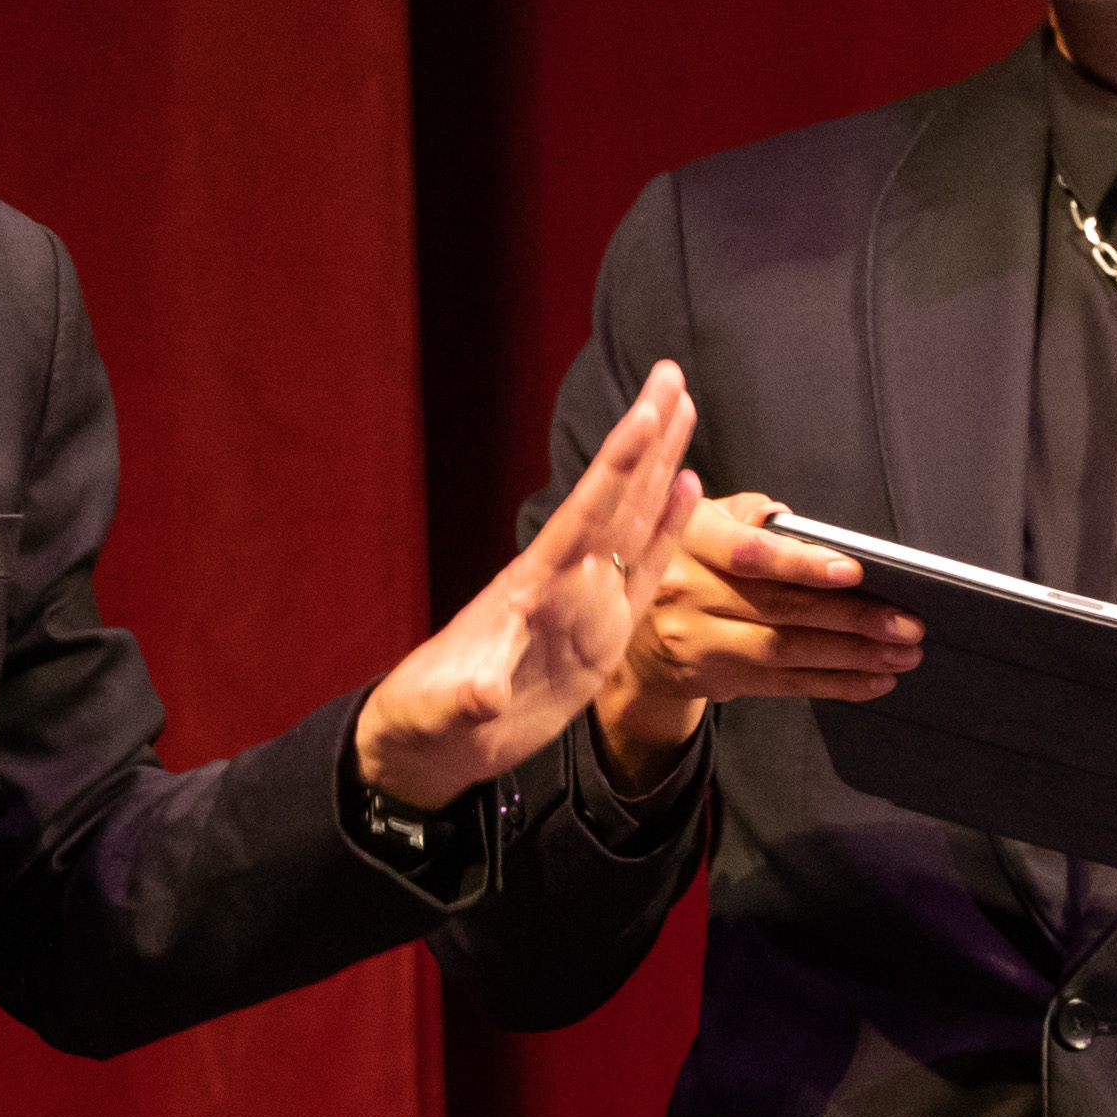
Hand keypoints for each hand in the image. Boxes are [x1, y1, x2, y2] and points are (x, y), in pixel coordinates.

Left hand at [353, 365, 704, 813]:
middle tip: (672, 374)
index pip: (586, 513)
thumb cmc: (430, 718)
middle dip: (646, 438)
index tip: (649, 410)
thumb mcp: (443, 710)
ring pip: (634, 522)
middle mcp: (565, 581)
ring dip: (662, 467)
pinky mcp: (601, 636)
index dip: (620, 465)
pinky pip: (644, 573)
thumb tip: (483, 694)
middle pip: (617, 498)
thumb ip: (467, 697)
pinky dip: (669, 532)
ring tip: (685, 410)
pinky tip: (687, 491)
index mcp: (534, 587)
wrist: (433, 742)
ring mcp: (585, 604)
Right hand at [589, 487, 925, 789]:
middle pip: (780, 607)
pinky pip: (782, 684)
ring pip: (786, 650)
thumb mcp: (705, 523)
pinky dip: (834, 683)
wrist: (635, 633)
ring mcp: (697, 640)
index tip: (856, 571)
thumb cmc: (689, 562)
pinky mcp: (714, 677)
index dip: (802, 564)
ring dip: (852, 655)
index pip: (751, 554)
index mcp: (690, 540)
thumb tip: (800, 528)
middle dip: (852, 617)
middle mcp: (687, 590)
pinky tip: (874, 680)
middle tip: (908, 623)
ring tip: (903, 654)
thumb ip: (749, 517)